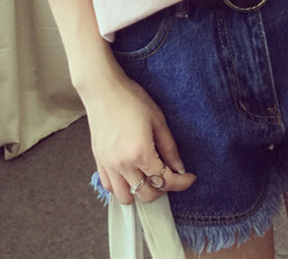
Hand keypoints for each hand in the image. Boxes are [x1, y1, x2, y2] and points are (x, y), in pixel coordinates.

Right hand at [82, 71, 195, 204]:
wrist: (103, 89)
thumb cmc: (130, 99)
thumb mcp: (157, 119)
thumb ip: (169, 147)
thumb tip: (179, 168)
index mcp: (141, 153)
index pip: (165, 180)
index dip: (182, 183)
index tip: (189, 178)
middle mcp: (123, 164)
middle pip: (147, 195)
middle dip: (162, 189)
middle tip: (169, 175)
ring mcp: (109, 165)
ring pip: (125, 197)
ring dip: (140, 192)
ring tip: (148, 177)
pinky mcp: (99, 161)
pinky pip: (109, 187)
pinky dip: (121, 187)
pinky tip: (129, 174)